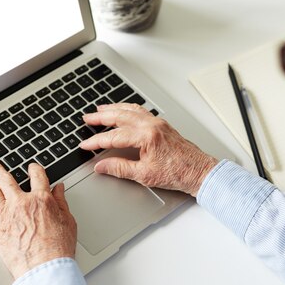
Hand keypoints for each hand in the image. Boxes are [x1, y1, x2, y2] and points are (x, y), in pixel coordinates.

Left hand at [0, 159, 76, 278]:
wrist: (44, 268)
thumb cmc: (58, 249)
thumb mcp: (68, 221)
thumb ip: (61, 202)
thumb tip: (59, 189)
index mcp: (42, 200)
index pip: (37, 176)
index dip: (35, 169)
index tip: (32, 167)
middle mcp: (21, 203)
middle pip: (5, 179)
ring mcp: (6, 214)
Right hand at [80, 103, 218, 196]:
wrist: (199, 172)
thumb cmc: (177, 173)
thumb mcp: (144, 175)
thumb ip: (119, 169)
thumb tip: (101, 166)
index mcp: (147, 136)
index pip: (114, 137)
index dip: (97, 141)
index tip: (85, 145)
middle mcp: (152, 125)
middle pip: (120, 117)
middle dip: (101, 117)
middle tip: (87, 118)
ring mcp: (157, 123)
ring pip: (130, 110)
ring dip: (113, 109)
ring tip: (100, 110)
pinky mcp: (162, 125)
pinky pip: (141, 111)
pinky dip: (128, 109)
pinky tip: (122, 111)